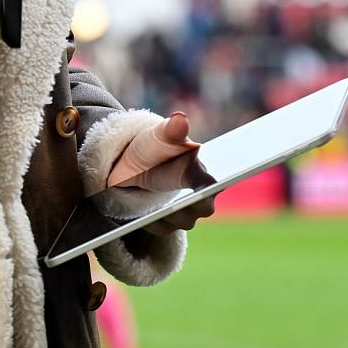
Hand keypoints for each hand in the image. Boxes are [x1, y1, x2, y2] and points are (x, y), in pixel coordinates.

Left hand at [105, 112, 216, 234]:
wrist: (131, 166)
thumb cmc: (155, 148)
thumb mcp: (161, 136)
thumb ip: (172, 129)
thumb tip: (180, 119)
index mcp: (206, 175)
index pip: (215, 185)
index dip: (212, 189)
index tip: (204, 190)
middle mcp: (201, 197)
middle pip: (203, 210)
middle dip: (189, 206)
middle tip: (174, 204)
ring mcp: (185, 214)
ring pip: (182, 222)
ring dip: (168, 215)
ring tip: (154, 209)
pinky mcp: (166, 224)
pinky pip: (162, 228)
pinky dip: (151, 222)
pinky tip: (143, 215)